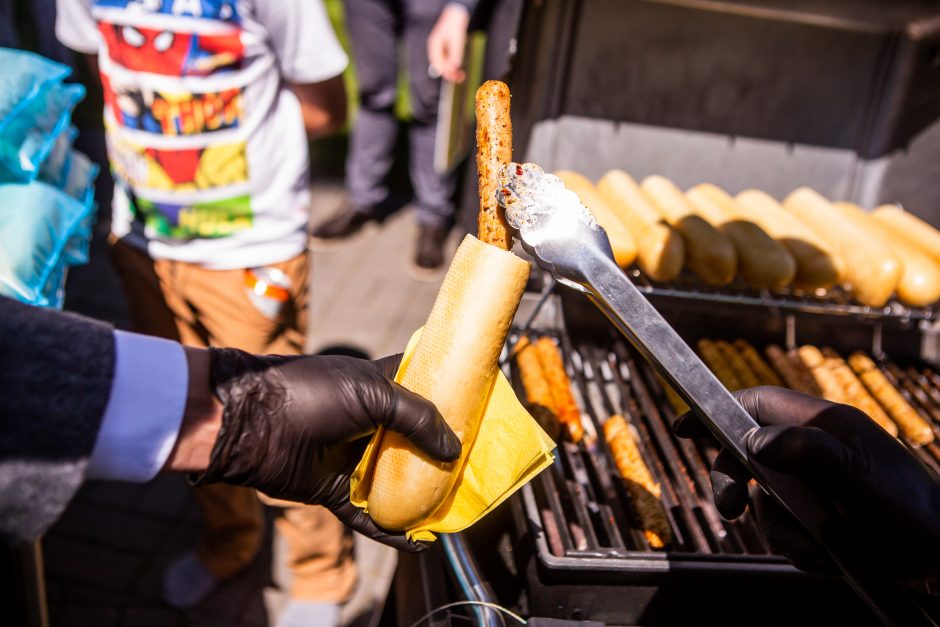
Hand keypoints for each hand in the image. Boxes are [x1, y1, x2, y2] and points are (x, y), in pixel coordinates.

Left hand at [190, 350, 460, 551]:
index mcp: (376, 388)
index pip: (420, 391)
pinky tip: (420, 543)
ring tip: (455, 509)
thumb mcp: (372, 394)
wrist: (251, 422)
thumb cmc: (311, 394)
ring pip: (394, 483)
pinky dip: (392, 532)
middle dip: (440, 457)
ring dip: (421, 497)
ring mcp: (351, 458)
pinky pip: (368, 517)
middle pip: (412, 443)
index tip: (478, 413)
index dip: (447, 401)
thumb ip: (417, 418)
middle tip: (475, 468)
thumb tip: (452, 450)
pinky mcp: (334, 491)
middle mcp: (367, 423)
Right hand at [427, 4, 469, 82]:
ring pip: (445, 65)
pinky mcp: (446, 50)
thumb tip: (454, 67)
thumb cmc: (455, 25)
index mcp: (434, 46)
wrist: (456, 15)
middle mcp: (435, 49)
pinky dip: (454, 66)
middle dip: (449, 73)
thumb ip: (455, 54)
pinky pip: (449, 61)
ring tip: (462, 76)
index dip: (445, 72)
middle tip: (460, 78)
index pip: (437, 64)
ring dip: (452, 71)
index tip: (454, 76)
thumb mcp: (456, 40)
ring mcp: (440, 50)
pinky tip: (460, 69)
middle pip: (440, 66)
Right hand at [673, 386, 939, 589]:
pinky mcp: (820, 517)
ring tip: (819, 546)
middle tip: (729, 509)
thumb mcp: (858, 477)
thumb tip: (755, 439)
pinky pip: (785, 529)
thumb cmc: (910, 512)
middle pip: (746, 454)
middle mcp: (814, 451)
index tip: (684, 428)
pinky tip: (829, 557)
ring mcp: (815, 485)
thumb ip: (808, 451)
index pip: (756, 404)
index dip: (716, 410)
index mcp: (823, 425)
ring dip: (782, 528)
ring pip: (764, 500)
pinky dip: (800, 547)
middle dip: (734, 483)